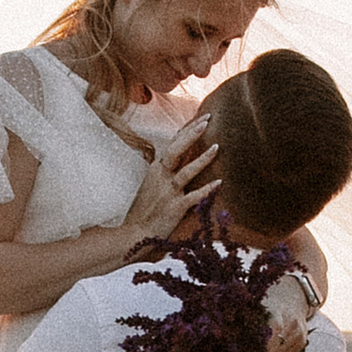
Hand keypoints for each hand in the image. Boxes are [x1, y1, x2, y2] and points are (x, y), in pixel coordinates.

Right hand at [118, 116, 218, 248]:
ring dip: (202, 159)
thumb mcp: (151, 186)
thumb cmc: (144, 211)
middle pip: (177, 149)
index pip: (173, 144)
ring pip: (186, 171)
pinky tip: (219, 183)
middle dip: (192, 133)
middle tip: (208, 119)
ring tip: (217, 147)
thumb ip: (164, 173)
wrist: (133, 234)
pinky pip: (193, 197)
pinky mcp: (174, 208)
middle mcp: (161, 177)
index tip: (201, 118)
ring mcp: (167, 192)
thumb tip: (178, 161)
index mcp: (156, 169)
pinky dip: (206, 190)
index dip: (187, 130)